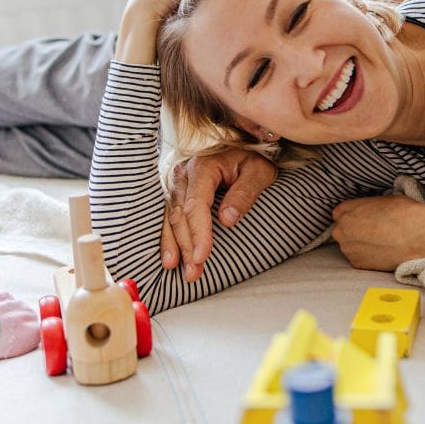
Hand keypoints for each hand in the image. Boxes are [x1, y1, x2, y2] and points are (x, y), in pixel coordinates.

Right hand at [160, 149, 278, 280]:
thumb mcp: (259, 173)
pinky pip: (166, 217)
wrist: (242, 150)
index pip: (197, 203)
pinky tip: (170, 258)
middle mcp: (183, 173)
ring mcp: (175, 183)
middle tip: (194, 273)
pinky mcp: (173, 192)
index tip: (202, 256)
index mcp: (204, 165)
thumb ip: (245, 193)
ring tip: (180, 270)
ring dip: (174, 246)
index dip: (198, 232)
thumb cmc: (252, 162)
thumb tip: (227, 220)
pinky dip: (167, 239)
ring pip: (170, 218)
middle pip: (180, 214)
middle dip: (186, 246)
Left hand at [330, 196, 424, 271]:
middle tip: (373, 231)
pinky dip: (367, 256)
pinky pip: (359, 258)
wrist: (418, 237)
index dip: (354, 215)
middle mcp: (342, 231)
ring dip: (360, 244)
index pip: (340, 213)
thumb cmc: (404, 214)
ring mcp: (348, 249)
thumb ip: (366, 207)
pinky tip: (382, 251)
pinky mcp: (357, 264)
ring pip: (350, 246)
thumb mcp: (382, 200)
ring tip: (380, 242)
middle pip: (343, 231)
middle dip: (354, 231)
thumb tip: (367, 212)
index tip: (364, 218)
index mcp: (345, 211)